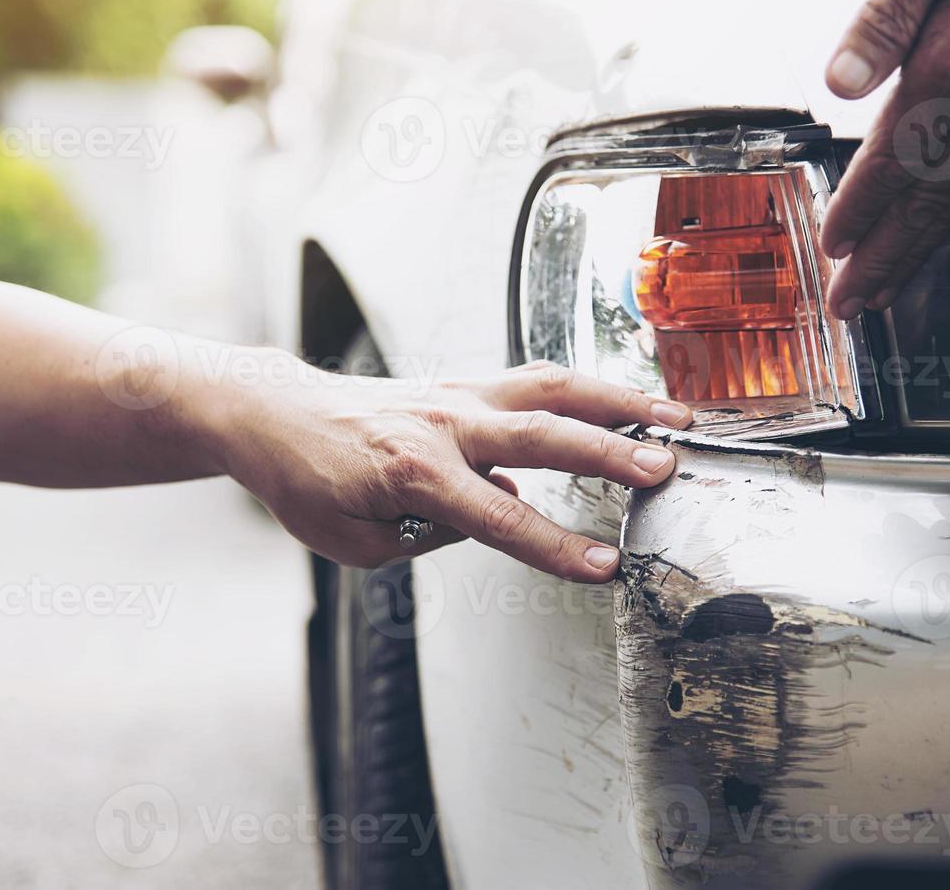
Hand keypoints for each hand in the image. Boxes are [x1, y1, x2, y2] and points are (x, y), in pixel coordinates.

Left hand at [220, 354, 693, 582]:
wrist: (275, 412)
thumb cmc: (307, 479)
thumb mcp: (355, 541)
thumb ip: (430, 537)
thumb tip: (499, 511)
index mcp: (412, 472)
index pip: (500, 519)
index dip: (557, 548)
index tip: (607, 567)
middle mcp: (443, 425)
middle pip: (542, 437)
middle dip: (610, 455)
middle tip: (666, 470)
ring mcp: (456, 395)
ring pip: (551, 388)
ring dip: (617, 401)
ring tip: (674, 416)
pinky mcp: (463, 385)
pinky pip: (534, 381)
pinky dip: (586, 390)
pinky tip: (624, 403)